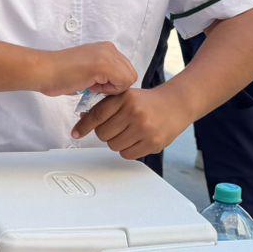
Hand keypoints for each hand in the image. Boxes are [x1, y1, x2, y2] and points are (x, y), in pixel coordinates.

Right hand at [38, 42, 136, 98]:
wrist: (44, 71)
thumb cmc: (59, 75)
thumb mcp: (88, 70)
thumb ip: (103, 74)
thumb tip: (114, 86)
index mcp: (105, 49)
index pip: (126, 71)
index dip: (114, 83)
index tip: (95, 83)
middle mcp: (109, 48)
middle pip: (130, 75)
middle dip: (115, 86)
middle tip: (94, 85)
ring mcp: (107, 54)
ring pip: (128, 79)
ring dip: (112, 88)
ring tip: (91, 85)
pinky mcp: (104, 64)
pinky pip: (122, 83)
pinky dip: (109, 90)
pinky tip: (91, 85)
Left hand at [73, 86, 191, 159]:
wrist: (177, 104)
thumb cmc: (148, 102)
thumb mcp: (126, 96)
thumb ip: (105, 107)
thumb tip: (82, 120)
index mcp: (125, 98)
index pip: (97, 115)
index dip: (83, 126)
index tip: (75, 133)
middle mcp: (135, 112)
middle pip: (103, 134)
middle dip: (107, 133)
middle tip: (118, 127)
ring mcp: (144, 129)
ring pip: (114, 146)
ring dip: (118, 142)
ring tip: (129, 132)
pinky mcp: (153, 143)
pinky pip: (127, 154)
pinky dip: (128, 149)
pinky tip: (136, 139)